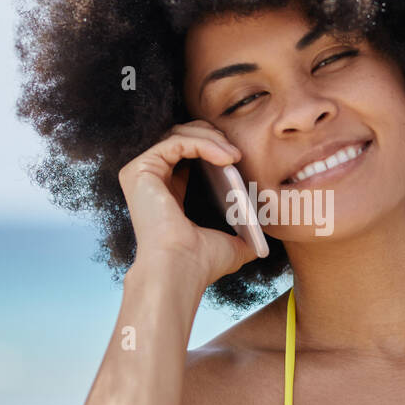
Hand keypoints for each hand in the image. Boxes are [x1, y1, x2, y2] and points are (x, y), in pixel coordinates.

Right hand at [118, 120, 259, 287]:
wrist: (182, 271)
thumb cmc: (200, 264)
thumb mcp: (232, 243)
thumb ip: (244, 234)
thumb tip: (264, 236)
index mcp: (168, 192)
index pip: (188, 152)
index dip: (214, 146)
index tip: (239, 157)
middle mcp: (151, 180)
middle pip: (181, 135)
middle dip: (213, 136)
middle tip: (237, 152)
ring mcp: (142, 173)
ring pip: (178, 133)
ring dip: (212, 138)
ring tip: (235, 155)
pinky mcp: (140, 169)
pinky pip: (175, 141)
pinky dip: (203, 143)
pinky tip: (225, 158)